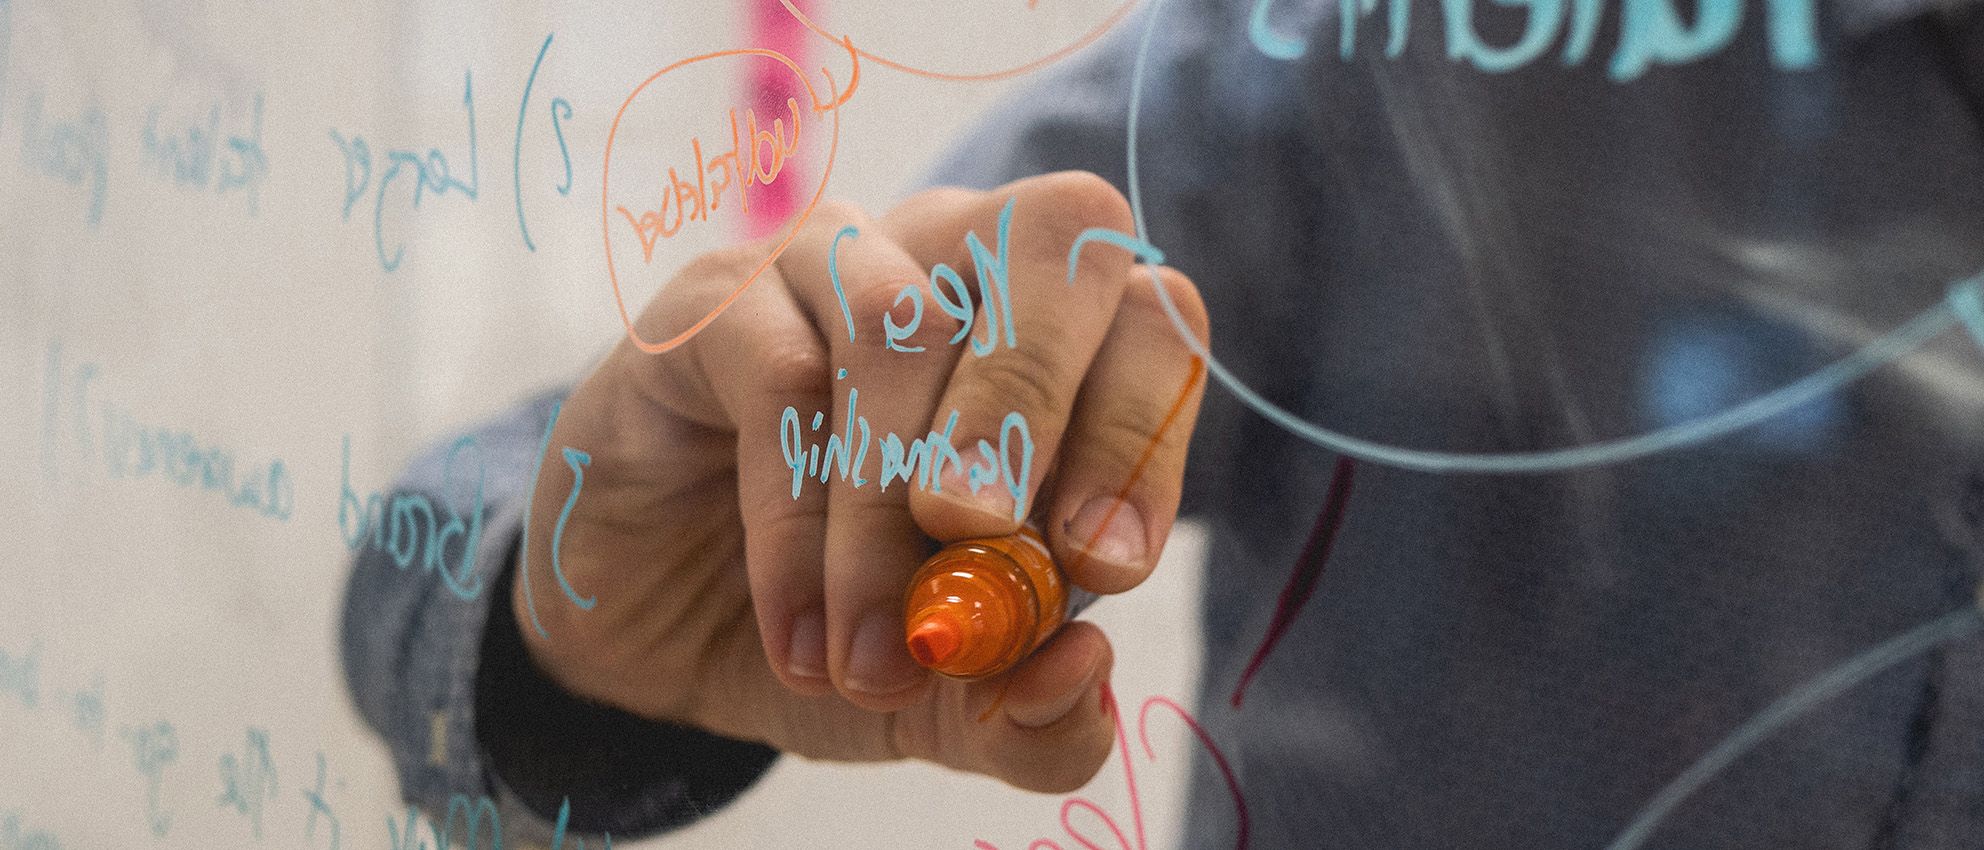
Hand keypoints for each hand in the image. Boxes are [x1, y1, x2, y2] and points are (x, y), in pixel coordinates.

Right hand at [515, 171, 1208, 791]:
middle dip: (1033, 406)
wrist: (662, 636)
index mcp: (1060, 339)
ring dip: (890, 507)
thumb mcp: (956, 702)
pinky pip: (779, 374)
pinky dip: (797, 523)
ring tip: (874, 657)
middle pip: (1055, 237)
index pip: (1155, 319)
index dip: (1143, 432)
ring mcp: (836, 261)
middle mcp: (961, 262)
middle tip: (981, 542)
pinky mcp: (718, 301)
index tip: (1100, 569)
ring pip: (904, 323)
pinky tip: (799, 632)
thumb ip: (1037, 713)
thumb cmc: (844, 625)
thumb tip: (1084, 666)